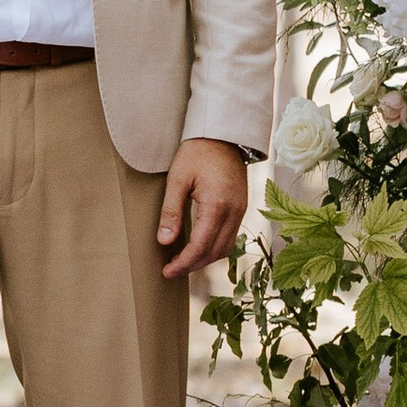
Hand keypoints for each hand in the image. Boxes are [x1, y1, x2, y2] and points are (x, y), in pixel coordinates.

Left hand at [158, 135, 249, 279]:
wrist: (223, 135)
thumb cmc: (198, 152)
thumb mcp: (177, 179)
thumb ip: (170, 211)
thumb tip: (164, 241)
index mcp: (217, 206)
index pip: (200, 247)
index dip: (183, 263)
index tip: (167, 271)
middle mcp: (234, 212)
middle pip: (214, 252)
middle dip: (193, 265)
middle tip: (172, 269)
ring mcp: (241, 211)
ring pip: (225, 248)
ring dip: (205, 259)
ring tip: (183, 261)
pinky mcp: (242, 208)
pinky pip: (231, 237)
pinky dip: (215, 248)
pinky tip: (200, 247)